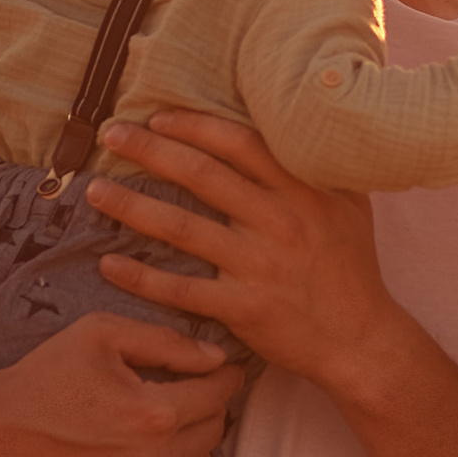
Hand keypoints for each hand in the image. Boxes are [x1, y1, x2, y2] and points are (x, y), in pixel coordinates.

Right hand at [0, 309, 241, 456]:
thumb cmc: (44, 377)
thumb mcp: (101, 335)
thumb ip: (166, 341)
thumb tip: (217, 358)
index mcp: (155, 413)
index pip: (218, 393)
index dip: (224, 375)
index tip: (221, 370)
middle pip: (214, 430)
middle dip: (210, 406)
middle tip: (194, 392)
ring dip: (197, 443)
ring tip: (176, 425)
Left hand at [86, 114, 403, 399]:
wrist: (362, 339)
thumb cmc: (352, 268)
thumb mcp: (349, 205)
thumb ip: (318, 167)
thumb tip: (296, 123)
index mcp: (303, 190)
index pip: (239, 143)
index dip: (194, 126)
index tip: (157, 117)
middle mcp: (279, 221)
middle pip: (201, 175)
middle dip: (149, 150)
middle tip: (111, 136)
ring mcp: (260, 266)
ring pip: (182, 228)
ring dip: (132, 207)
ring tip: (95, 191)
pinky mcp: (244, 308)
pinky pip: (181, 289)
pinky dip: (141, 277)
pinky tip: (109, 264)